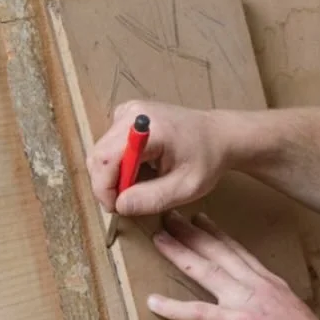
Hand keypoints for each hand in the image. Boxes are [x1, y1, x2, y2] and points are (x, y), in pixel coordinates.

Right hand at [89, 100, 229, 216]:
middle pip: (100, 155)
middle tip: (128, 202)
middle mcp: (132, 113)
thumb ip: (152, 198)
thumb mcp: (186, 187)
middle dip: (108, 184)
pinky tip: (142, 169)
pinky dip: (121, 163)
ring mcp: (128, 111)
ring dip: (116, 175)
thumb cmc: (207, 160)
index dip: (103, 187)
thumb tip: (119, 205)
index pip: (106, 159)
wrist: (219, 135)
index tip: (115, 208)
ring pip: (103, 152)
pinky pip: (111, 145)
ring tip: (142, 184)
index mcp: (148, 128)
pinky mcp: (127, 115)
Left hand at [147, 211, 319, 319]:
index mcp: (273, 285)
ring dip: (180, 253)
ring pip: (207, 271)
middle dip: (193, 232)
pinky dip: (174, 307)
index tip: (202, 219)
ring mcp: (248, 303)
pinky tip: (154, 301)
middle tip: (171, 215)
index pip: (241, 253)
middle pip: (220, 252)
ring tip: (159, 239)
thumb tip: (262, 318)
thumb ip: (273, 312)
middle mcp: (260, 287)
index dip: (218, 234)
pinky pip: (200, 312)